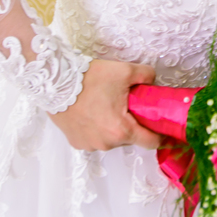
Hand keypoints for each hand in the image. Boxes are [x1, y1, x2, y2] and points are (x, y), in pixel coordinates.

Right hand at [49, 59, 163, 150]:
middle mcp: (106, 143)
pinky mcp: (76, 142)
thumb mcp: (125, 71)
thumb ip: (147, 75)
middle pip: (130, 138)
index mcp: (121, 131)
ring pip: (112, 139)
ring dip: (114, 127)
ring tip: (106, 106)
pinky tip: (92, 112)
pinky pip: (95, 138)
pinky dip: (97, 128)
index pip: (151, 142)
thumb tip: (153, 81)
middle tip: (127, 105)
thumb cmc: (89, 78)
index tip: (161, 126)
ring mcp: (90, 145)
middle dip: (132, 124)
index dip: (159, 134)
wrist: (55, 82)